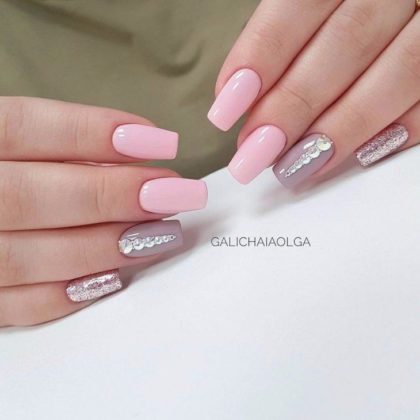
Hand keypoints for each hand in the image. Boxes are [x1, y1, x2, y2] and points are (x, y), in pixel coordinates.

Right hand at [0, 97, 206, 326]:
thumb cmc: (5, 176)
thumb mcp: (14, 150)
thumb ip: (57, 152)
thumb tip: (136, 158)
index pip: (21, 128)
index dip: (93, 133)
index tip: (162, 142)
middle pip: (29, 197)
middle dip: (112, 195)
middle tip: (174, 192)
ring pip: (27, 257)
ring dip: (104, 246)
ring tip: (161, 235)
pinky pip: (16, 307)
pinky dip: (68, 295)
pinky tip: (114, 277)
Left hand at [208, 0, 419, 185]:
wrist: (405, 3)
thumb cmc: (345, 10)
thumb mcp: (316, 6)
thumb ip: (285, 40)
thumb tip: (245, 103)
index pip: (300, 5)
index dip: (260, 58)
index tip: (225, 111)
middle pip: (347, 43)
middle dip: (294, 105)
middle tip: (255, 152)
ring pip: (399, 72)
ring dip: (342, 129)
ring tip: (296, 167)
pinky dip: (398, 131)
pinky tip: (358, 156)